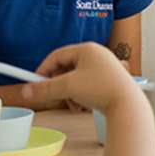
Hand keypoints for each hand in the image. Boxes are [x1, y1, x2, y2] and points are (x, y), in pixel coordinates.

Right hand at [20, 42, 139, 113]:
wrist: (128, 105)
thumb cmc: (102, 90)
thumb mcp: (68, 88)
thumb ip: (45, 89)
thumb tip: (26, 91)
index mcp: (87, 49)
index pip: (57, 55)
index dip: (43, 69)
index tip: (34, 82)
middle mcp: (97, 54)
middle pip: (67, 68)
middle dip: (60, 86)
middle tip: (56, 97)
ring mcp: (105, 66)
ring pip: (77, 79)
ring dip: (71, 93)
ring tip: (75, 105)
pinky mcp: (111, 79)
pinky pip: (88, 84)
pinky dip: (82, 96)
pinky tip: (85, 106)